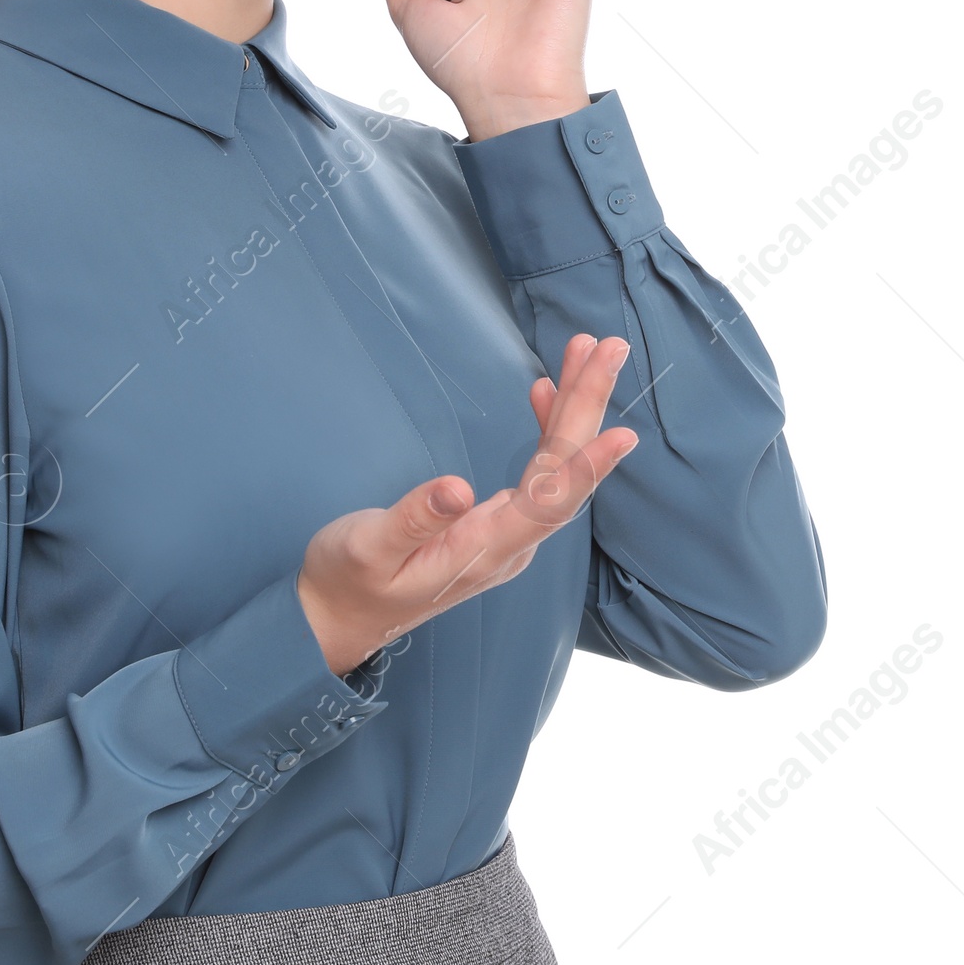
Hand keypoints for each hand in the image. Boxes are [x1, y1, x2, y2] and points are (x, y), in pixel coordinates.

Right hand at [297, 333, 637, 675]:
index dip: (586, 468)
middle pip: (563, 472)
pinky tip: (547, 393)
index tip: (623, 433)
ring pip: (556, 467)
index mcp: (483, 550)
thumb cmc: (348, 581)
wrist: (339, 617)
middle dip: (586, 406)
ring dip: (573, 409)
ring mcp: (507, 534)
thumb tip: (457, 487)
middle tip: (607, 347)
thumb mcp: (366, 548)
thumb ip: (412, 520)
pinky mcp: (496, 523)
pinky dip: (548, 427)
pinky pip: (539, 472)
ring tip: (586, 352)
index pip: (548, 505)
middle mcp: (509, 544)